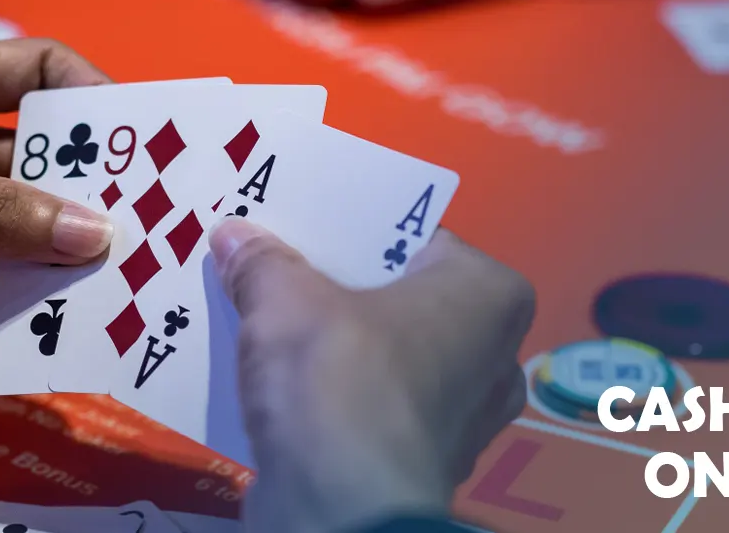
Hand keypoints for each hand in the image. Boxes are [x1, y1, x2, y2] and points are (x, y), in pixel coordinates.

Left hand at [0, 39, 117, 340]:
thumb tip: (93, 234)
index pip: (34, 74)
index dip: (89, 100)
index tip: (141, 140)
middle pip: (37, 163)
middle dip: (89, 190)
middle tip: (152, 223)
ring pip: (16, 235)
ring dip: (60, 258)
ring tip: (122, 282)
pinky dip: (15, 311)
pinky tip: (56, 326)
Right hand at [211, 218, 534, 531]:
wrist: (343, 512)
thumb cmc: (339, 379)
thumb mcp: (285, 300)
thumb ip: (263, 262)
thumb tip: (233, 234)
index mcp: (490, 295)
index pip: (415, 238)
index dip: (352, 230)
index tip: (301, 224)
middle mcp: (495, 355)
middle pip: (399, 300)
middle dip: (339, 291)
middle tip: (275, 268)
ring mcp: (464, 419)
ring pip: (386, 359)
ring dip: (333, 348)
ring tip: (267, 324)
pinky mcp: (422, 466)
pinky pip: (372, 412)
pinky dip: (334, 401)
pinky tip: (281, 388)